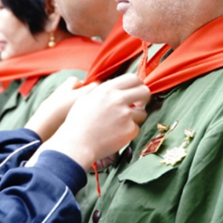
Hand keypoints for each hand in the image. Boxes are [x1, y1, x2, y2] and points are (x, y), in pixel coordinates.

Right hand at [28, 74, 149, 169]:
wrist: (77, 144)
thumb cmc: (77, 122)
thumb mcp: (86, 98)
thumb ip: (103, 91)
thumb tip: (115, 88)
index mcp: (107, 89)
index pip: (133, 78)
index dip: (137, 84)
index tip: (136, 90)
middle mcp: (119, 99)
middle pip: (144, 91)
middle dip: (144, 98)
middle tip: (139, 104)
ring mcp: (126, 115)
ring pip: (143, 112)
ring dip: (136, 117)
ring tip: (121, 123)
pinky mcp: (130, 130)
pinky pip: (136, 128)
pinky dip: (129, 132)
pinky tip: (116, 134)